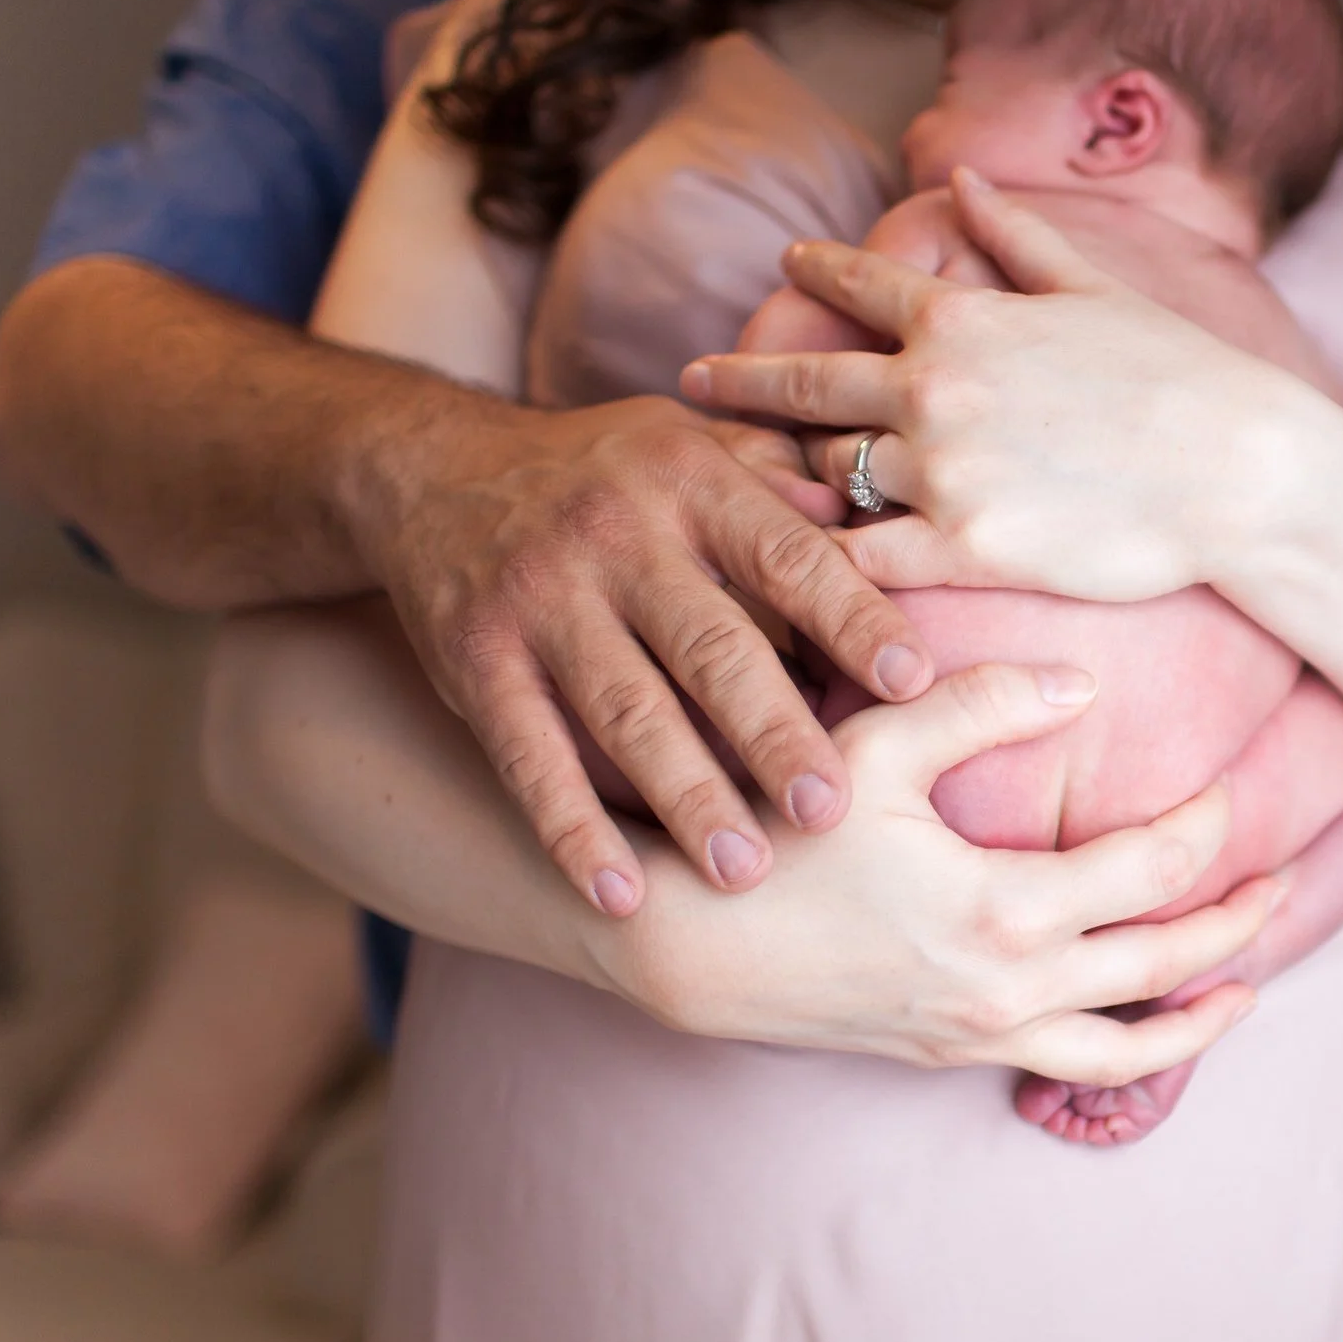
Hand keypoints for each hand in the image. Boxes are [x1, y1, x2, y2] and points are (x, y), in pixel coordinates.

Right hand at [351, 395, 933, 915]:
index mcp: (691, 483)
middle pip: (709, 644)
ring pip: (623, 709)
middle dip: (772, 731)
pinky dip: (570, 830)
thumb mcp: (694, 447)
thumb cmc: (610, 476)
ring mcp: (540, 600)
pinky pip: (527, 755)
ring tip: (744, 871)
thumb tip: (880, 527)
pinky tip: (617, 894)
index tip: (912, 685)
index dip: (850, 617)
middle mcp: (616, 537)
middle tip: (830, 811)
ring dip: (685, 796)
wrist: (430, 468)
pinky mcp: (475, 661)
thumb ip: (782, 486)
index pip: (786, 555)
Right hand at [612, 663, 1282, 1083]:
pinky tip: (1156, 1026)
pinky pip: (1076, 1070)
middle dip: (1240, 917)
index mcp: (1009, 909)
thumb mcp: (877, 744)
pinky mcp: (956, 1055)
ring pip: (1133, 1042)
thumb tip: (1083, 685)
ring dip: (1203, 1010)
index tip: (1229, 784)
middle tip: (1289, 879)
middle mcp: (1012, 988)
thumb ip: (983, 702)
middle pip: (1168, 959)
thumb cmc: (780, 835)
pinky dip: (1136, 1054)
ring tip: (1251, 981)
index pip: (1154, 867)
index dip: (1207, 824)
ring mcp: (985, 1033)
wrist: (692, 946)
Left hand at [681, 168, 1291, 601]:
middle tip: (686, 383)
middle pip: (806, 385)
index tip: (781, 266)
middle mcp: (934, 388)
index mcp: (964, 318)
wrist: (1239, 469)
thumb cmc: (1184, 376)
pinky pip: (863, 560)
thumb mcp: (1097, 289)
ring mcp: (941, 470)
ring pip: (825, 478)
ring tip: (729, 496)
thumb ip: (1017, 237)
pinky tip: (789, 576)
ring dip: (776, 485)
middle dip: (739, 382)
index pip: (861, 286)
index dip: (814, 273)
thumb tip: (962, 181)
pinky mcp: (963, 548)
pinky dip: (823, 569)